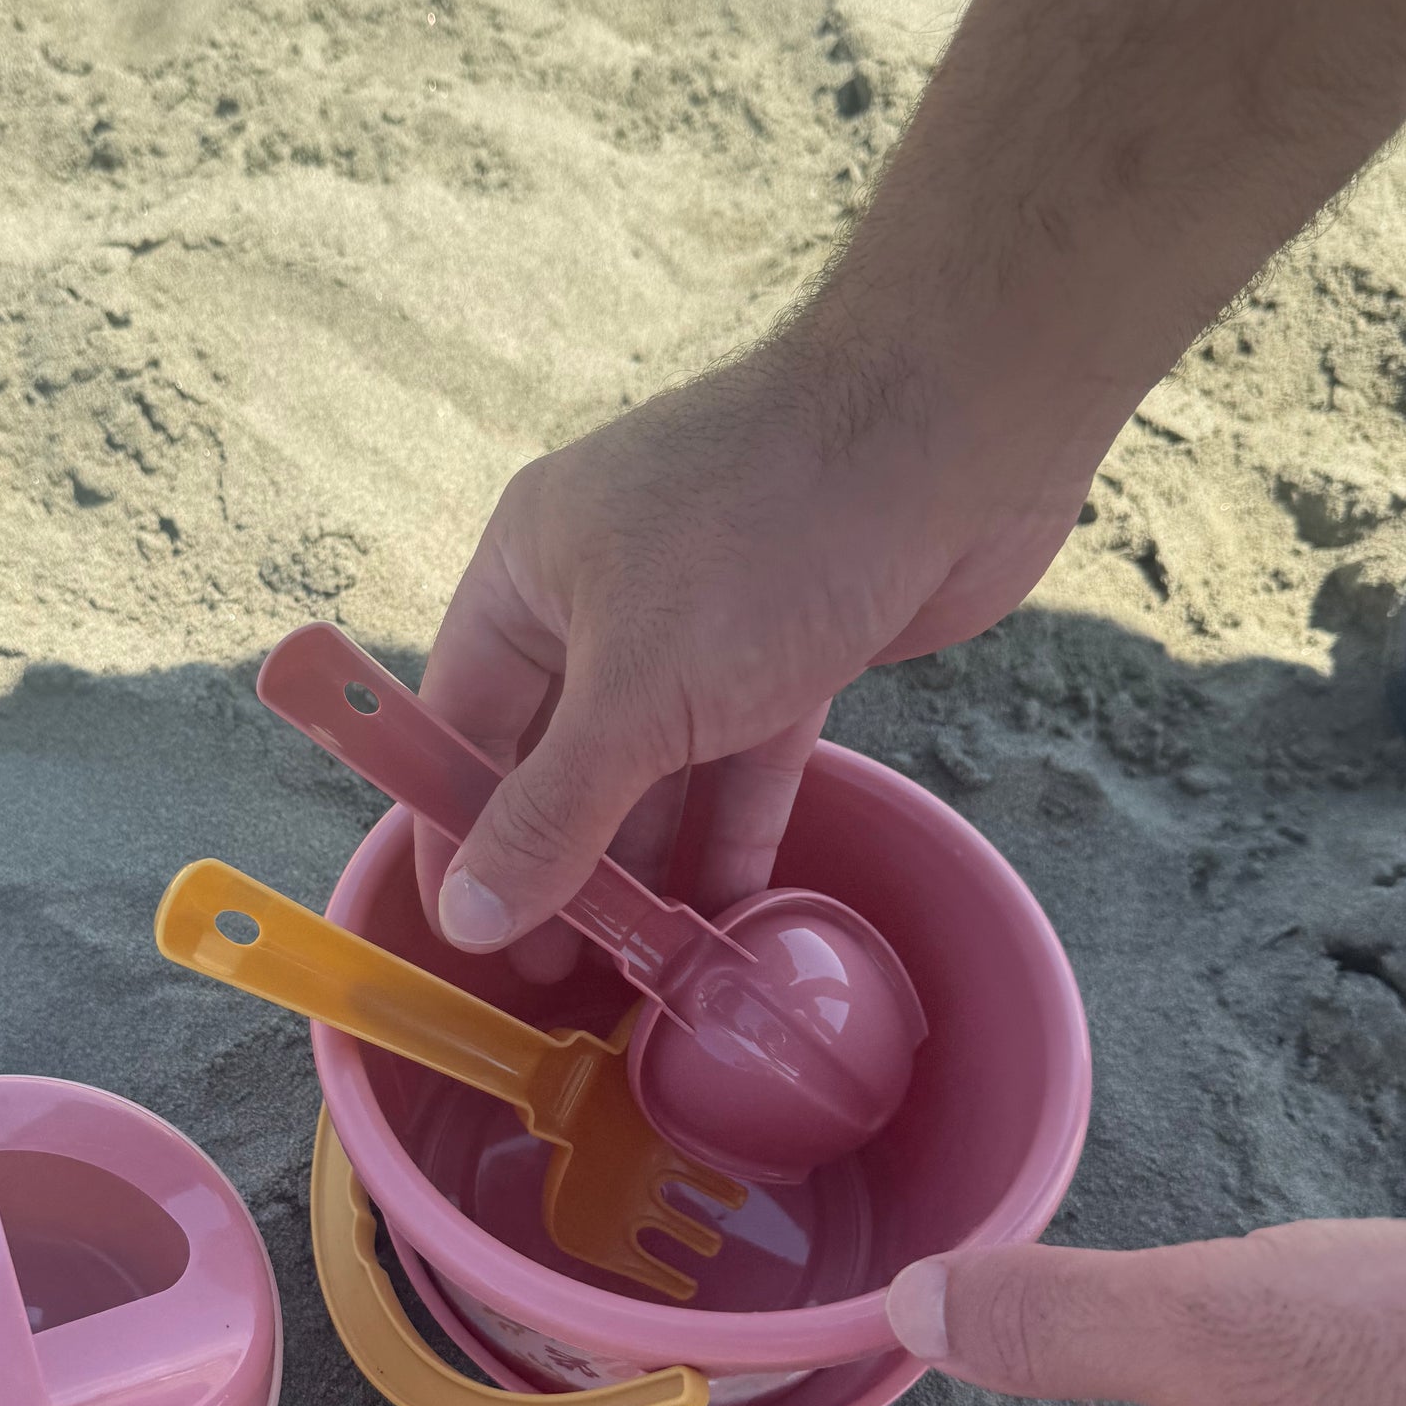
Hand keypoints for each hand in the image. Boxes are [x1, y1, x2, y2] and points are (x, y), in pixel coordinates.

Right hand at [418, 317, 1094, 968]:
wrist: (954, 434)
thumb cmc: (767, 531)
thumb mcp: (636, 696)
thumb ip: (552, 814)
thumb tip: (468, 912)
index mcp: (530, 570)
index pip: (459, 720)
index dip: (451, 826)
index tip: (457, 926)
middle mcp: (604, 593)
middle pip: (558, 754)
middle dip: (558, 860)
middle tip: (555, 969)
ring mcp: (701, 621)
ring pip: (656, 767)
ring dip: (649, 863)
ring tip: (638, 971)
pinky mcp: (790, 647)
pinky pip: (741, 761)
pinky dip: (733, 833)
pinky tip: (727, 918)